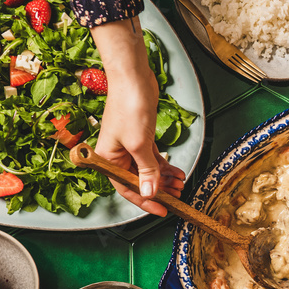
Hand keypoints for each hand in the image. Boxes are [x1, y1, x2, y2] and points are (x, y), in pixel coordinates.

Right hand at [90, 17, 185, 215]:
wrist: (134, 78)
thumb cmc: (129, 107)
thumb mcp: (139, 144)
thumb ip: (146, 171)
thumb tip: (150, 193)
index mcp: (107, 159)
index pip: (127, 188)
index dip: (145, 201)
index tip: (162, 210)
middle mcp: (117, 155)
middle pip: (139, 181)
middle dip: (159, 190)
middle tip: (177, 197)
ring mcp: (130, 146)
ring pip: (148, 171)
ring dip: (165, 179)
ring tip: (181, 185)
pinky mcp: (141, 137)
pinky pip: (153, 158)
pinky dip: (165, 166)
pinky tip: (177, 172)